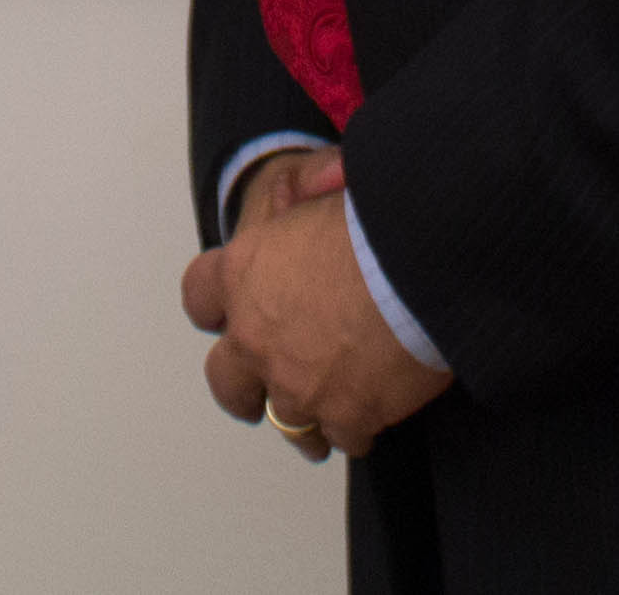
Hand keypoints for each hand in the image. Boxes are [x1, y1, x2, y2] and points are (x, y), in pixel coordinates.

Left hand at [181, 149, 449, 460]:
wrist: (419, 260)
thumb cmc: (371, 217)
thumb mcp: (319, 180)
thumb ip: (300, 192)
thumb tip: (310, 186)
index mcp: (242, 274)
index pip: (199, 297)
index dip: (217, 305)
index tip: (233, 313)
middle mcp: (256, 336)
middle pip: (227, 383)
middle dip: (244, 387)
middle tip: (265, 388)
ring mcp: (298, 384)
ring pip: (288, 422)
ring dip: (307, 415)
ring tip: (330, 407)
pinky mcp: (345, 415)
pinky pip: (343, 438)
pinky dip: (357, 427)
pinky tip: (373, 411)